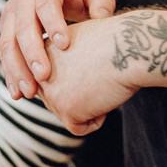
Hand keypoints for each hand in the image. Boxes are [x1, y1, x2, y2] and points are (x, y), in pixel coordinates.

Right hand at [0, 0, 116, 96]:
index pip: (46, 2)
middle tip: (44, 76)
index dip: (53, 23)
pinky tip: (18, 93)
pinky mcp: (6, 28)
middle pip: (23, 25)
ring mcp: (11, 12)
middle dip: (32, 53)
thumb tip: (102, 21)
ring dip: (17, 68)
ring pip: (8, 42)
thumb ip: (102, 3)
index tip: (65, 46)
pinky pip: (4, 53)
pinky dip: (10, 73)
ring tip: (30, 92)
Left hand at [34, 15, 136, 134]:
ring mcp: (50, 93)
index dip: (76, 76)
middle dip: (81, 93)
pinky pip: (80, 128)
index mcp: (37, 54)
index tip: (91, 65)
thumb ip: (61, 58)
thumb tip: (63, 82)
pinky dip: (98, 117)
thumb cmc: (113, 38)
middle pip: (58, 99)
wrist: (129, 46)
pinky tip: (106, 94)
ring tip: (102, 80)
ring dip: (90, 104)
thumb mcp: (77, 40)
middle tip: (99, 73)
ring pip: (69, 114)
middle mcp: (37, 74)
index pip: (52, 81)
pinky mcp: (65, 111)